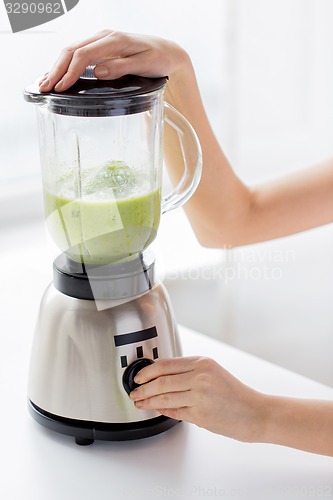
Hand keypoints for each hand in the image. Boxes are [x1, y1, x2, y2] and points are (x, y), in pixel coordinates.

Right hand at [39, 29, 187, 92]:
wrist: (167, 51)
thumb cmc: (158, 58)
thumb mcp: (144, 64)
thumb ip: (121, 67)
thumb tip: (99, 72)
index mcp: (114, 40)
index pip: (83, 55)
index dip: (70, 72)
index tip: (61, 87)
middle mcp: (104, 37)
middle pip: (72, 51)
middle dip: (56, 70)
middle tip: (45, 88)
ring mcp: (101, 41)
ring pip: (72, 51)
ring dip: (57, 67)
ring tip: (45, 83)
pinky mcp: (101, 47)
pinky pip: (78, 53)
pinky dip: (65, 64)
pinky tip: (57, 74)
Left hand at [130, 356, 265, 441]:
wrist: (255, 412)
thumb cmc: (235, 394)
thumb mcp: (213, 372)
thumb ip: (190, 372)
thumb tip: (162, 376)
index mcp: (202, 363)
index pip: (166, 364)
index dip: (147, 371)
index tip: (138, 376)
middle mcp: (200, 377)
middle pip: (161, 380)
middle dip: (143, 387)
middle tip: (134, 391)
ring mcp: (200, 396)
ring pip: (164, 396)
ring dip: (148, 400)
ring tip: (139, 402)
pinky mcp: (200, 414)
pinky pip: (174, 411)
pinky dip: (161, 410)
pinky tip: (155, 409)